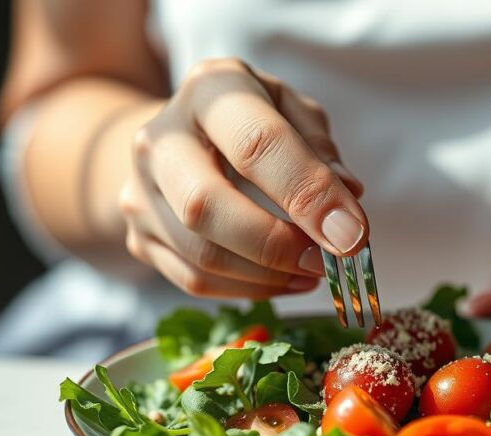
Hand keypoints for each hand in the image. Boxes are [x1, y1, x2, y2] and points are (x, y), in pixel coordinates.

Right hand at [119, 58, 366, 298]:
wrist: (177, 139)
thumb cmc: (248, 122)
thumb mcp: (292, 111)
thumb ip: (321, 151)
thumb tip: (346, 201)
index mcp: (209, 91)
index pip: (256, 144)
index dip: (307, 193)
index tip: (351, 233)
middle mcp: (161, 140)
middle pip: (205, 207)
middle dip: (276, 244)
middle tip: (326, 261)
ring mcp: (140, 193)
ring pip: (201, 256)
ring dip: (269, 276)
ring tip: (314, 271)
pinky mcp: (139, 238)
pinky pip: (195, 281)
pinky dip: (250, 290)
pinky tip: (287, 280)